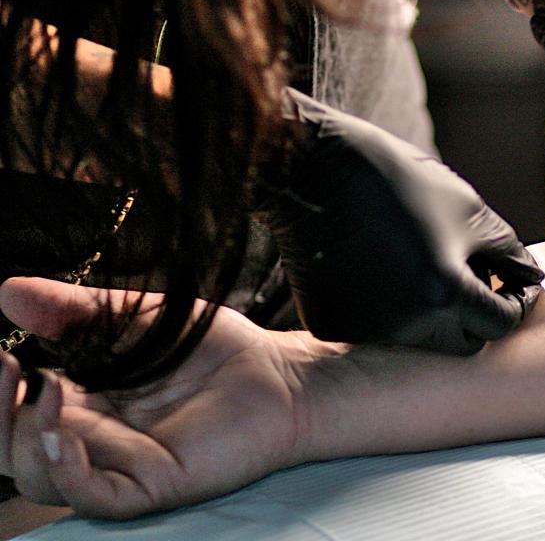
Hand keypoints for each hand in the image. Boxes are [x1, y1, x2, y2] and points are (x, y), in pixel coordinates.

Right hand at [0, 277, 329, 518]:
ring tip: (47, 390)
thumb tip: (6, 291)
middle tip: (4, 367)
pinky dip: (66, 472)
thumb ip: (73, 311)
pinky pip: (95, 495)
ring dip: (26, 438)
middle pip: (12, 448)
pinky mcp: (152, 483)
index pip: (11, 411)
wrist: (275, 370)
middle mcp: (91, 438)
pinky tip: (62, 434)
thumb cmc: (208, 349)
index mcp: (81, 402)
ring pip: (42, 477)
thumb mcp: (133, 317)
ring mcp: (119, 465)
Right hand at [256, 88, 542, 354]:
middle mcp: (405, 325)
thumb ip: (508, 253)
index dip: (515, 303)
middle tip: (471, 277)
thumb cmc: (399, 182)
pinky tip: (378, 269)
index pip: (501, 323)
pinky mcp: (332, 327)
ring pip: (420, 341)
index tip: (513, 285)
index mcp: (444, 293)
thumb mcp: (468, 209)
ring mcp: (364, 331)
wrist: (314, 171)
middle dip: (475, 315)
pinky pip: (377, 332)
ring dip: (432, 314)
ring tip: (420, 265)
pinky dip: (388, 311)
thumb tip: (531, 280)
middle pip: (463, 342)